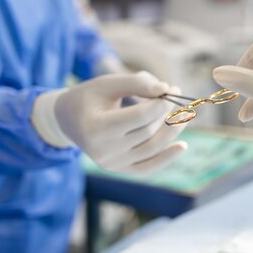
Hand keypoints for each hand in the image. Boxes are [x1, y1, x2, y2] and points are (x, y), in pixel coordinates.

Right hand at [32, 71, 186, 173]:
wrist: (68, 120)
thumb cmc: (89, 98)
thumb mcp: (107, 84)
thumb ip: (136, 83)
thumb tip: (166, 89)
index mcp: (96, 127)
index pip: (137, 118)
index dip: (159, 105)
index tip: (171, 90)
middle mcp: (102, 151)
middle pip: (147, 132)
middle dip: (166, 113)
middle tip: (177, 96)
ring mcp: (111, 164)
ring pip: (151, 148)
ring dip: (172, 131)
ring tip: (184, 115)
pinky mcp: (118, 169)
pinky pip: (147, 167)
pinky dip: (166, 158)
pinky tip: (182, 146)